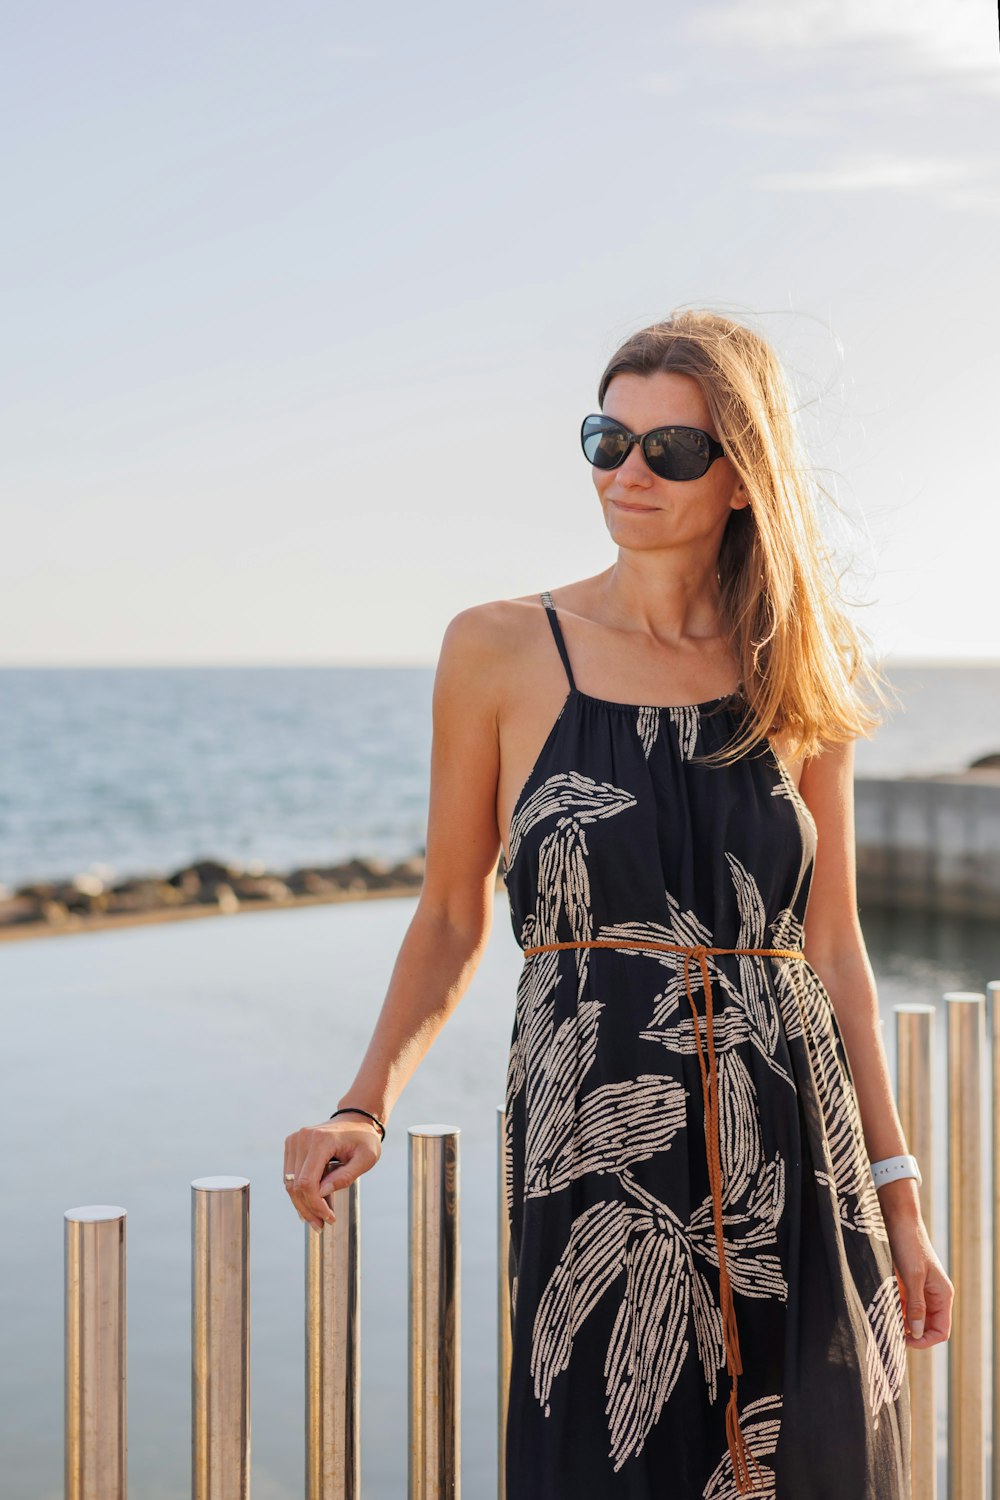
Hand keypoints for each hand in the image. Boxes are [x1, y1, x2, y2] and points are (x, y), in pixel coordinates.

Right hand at [283, 1117, 382, 1231]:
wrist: (355, 1119)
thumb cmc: (364, 1139)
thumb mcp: (366, 1159)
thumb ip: (345, 1176)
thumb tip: (322, 1193)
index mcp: (321, 1140)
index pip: (308, 1181)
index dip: (316, 1204)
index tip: (329, 1218)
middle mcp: (303, 1138)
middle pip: (296, 1185)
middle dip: (308, 1209)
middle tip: (321, 1225)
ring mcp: (294, 1140)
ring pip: (290, 1183)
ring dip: (301, 1204)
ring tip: (316, 1219)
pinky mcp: (292, 1145)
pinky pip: (290, 1176)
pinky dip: (298, 1193)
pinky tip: (310, 1206)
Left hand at [883, 1206, 952, 1348]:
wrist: (898, 1218)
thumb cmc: (908, 1244)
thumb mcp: (913, 1276)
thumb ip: (917, 1306)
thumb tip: (917, 1333)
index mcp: (942, 1295)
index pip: (941, 1331)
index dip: (924, 1340)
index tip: (904, 1340)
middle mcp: (934, 1295)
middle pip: (928, 1327)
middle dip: (912, 1334)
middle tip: (891, 1334)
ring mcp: (920, 1289)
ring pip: (915, 1317)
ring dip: (902, 1323)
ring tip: (885, 1323)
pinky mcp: (907, 1283)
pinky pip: (905, 1305)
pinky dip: (896, 1310)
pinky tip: (883, 1310)